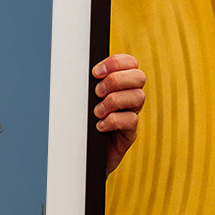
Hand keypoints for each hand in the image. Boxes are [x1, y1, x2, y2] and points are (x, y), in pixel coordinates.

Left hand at [92, 53, 145, 174]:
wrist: (82, 152)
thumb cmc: (81, 121)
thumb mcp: (84, 99)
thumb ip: (88, 84)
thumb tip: (75, 67)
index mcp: (120, 84)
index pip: (130, 63)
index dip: (116, 62)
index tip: (95, 72)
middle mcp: (129, 97)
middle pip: (139, 77)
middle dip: (116, 80)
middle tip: (97, 92)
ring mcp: (131, 114)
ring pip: (138, 97)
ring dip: (113, 101)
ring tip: (97, 112)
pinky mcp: (130, 133)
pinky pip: (131, 120)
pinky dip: (113, 121)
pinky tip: (99, 126)